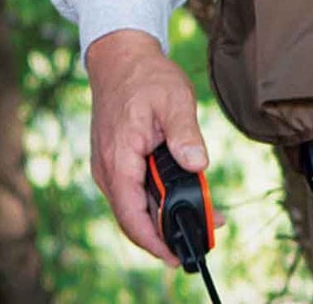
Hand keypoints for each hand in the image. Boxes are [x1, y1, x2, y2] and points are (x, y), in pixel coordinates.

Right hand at [85, 28, 208, 265]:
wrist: (120, 58)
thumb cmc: (146, 77)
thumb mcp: (174, 99)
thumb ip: (185, 134)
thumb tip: (199, 166)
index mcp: (119, 159)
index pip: (132, 215)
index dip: (154, 240)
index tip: (177, 254)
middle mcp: (109, 170)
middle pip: (135, 216)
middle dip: (167, 230)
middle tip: (204, 233)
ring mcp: (110, 167)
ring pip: (136, 205)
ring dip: (164, 214)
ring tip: (203, 214)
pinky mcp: (117, 162)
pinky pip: (135, 190)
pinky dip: (157, 197)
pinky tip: (182, 194)